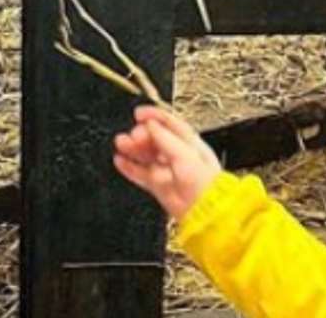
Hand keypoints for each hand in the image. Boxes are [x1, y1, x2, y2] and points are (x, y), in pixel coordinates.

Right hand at [113, 105, 221, 220]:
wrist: (205, 211)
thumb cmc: (205, 183)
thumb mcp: (184, 153)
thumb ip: (165, 138)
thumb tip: (150, 124)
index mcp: (189, 143)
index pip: (169, 123)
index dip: (153, 116)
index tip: (138, 114)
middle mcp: (178, 155)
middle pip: (154, 138)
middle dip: (140, 134)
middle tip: (131, 136)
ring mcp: (168, 170)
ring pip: (146, 155)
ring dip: (132, 148)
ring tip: (120, 143)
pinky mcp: (159, 186)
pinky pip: (140, 173)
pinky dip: (129, 167)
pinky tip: (120, 160)